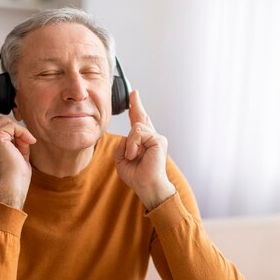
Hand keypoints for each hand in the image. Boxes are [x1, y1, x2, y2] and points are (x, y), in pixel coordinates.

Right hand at [0, 85, 35, 208]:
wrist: (13, 186)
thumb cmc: (17, 176)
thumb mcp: (18, 153)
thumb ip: (17, 140)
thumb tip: (22, 131)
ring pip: (7, 122)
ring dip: (20, 134)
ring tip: (25, 148)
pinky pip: (12, 126)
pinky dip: (22, 134)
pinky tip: (26, 144)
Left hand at [114, 90, 175, 209]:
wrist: (147, 186)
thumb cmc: (136, 176)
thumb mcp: (121, 160)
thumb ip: (121, 146)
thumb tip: (126, 137)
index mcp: (142, 142)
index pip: (138, 123)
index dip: (136, 109)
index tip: (133, 97)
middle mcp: (151, 138)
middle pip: (142, 118)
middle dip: (137, 105)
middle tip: (134, 93)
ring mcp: (156, 138)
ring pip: (135, 128)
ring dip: (129, 145)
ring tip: (132, 156)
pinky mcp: (159, 140)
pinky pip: (138, 133)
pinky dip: (133, 145)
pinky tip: (135, 155)